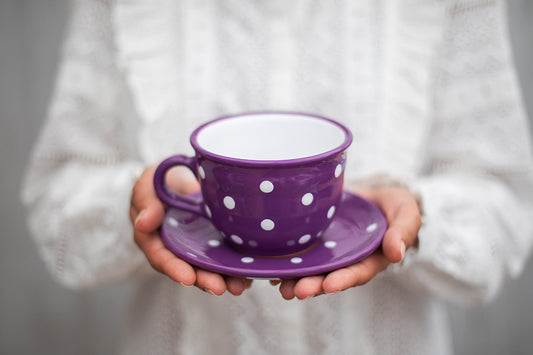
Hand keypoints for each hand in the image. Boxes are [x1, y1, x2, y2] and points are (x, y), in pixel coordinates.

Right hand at [130, 166, 252, 294]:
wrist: (183, 173)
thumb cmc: (160, 180)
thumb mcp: (147, 184)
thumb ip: (145, 201)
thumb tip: (143, 224)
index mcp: (154, 238)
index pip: (162, 257)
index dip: (174, 268)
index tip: (188, 278)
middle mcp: (177, 248)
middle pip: (189, 268)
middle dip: (204, 280)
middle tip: (220, 288)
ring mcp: (198, 246)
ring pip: (210, 267)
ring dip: (224, 278)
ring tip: (239, 286)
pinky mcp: (216, 241)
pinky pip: (226, 256)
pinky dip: (237, 266)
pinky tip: (250, 273)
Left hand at [271, 187, 421, 299]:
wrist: (372, 193)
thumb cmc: (393, 205)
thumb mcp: (406, 211)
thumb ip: (404, 230)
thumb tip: (397, 253)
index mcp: (370, 259)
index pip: (357, 272)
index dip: (344, 279)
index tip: (329, 285)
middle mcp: (346, 261)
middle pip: (329, 277)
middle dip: (313, 285)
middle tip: (297, 291)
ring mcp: (328, 252)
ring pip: (310, 270)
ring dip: (295, 280)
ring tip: (281, 286)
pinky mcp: (313, 241)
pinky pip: (298, 254)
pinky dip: (285, 262)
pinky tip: (270, 268)